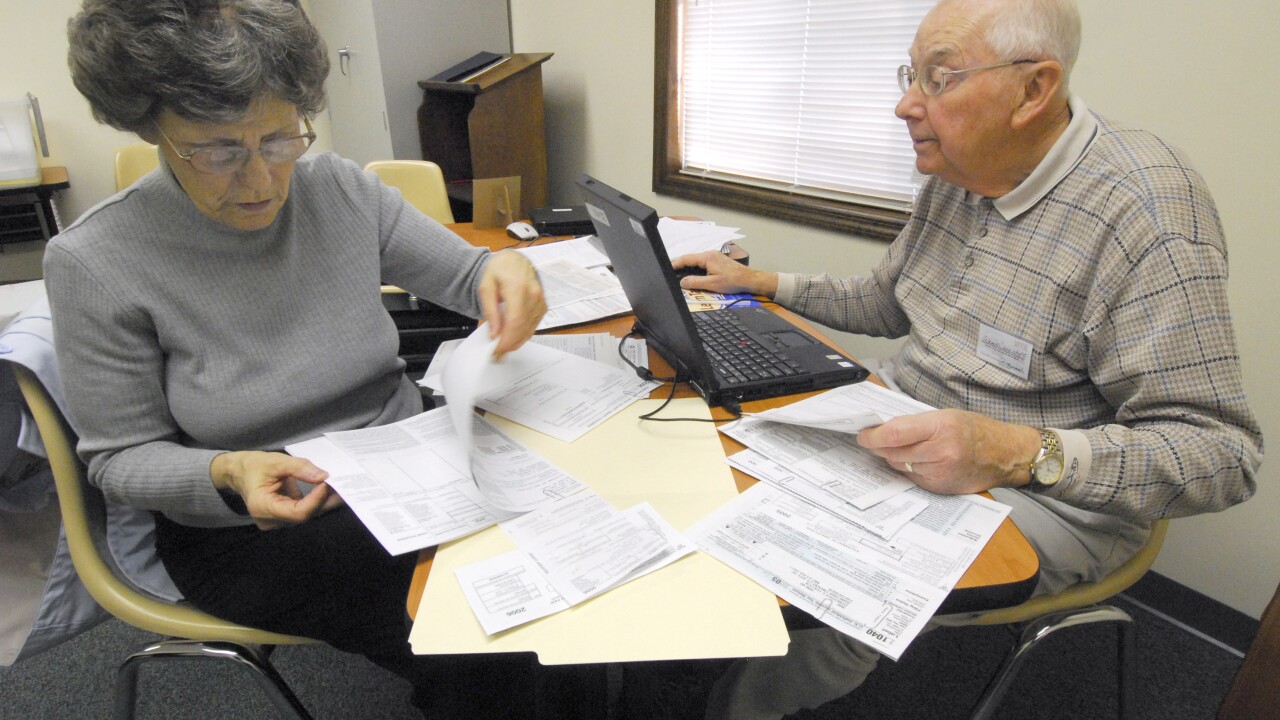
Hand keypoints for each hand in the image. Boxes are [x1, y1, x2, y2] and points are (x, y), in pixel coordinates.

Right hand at [211, 451, 343, 530]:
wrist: (240, 473)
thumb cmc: (254, 466)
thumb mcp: (275, 461)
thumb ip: (299, 468)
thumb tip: (323, 476)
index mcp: (262, 507)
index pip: (297, 512)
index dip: (316, 500)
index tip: (328, 482)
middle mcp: (270, 521)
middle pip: (304, 515)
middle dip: (324, 499)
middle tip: (344, 483)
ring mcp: (277, 522)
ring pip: (307, 515)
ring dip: (324, 501)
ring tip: (341, 485)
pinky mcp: (284, 518)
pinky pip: (304, 512)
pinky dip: (317, 501)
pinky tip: (330, 490)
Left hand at [478, 250, 546, 358]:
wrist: (514, 261)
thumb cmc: (498, 271)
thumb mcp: (486, 287)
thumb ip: (490, 311)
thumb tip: (495, 333)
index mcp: (518, 288)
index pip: (515, 321)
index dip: (506, 340)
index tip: (496, 351)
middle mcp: (534, 296)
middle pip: (523, 328)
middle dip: (509, 345)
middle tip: (495, 355)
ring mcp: (541, 302)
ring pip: (529, 330)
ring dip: (515, 342)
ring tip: (501, 348)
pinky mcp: (543, 307)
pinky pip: (533, 326)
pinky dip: (522, 335)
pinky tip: (511, 338)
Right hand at [671, 251, 778, 296]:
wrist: (748, 279)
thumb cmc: (732, 281)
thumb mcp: (711, 284)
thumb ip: (695, 282)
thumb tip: (682, 282)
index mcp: (707, 257)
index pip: (686, 258)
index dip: (675, 263)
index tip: (666, 268)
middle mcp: (709, 254)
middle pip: (690, 258)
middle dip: (680, 265)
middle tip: (671, 272)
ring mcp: (714, 256)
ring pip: (696, 261)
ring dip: (688, 267)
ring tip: (679, 274)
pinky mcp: (717, 261)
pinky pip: (702, 263)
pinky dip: (696, 268)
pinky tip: (693, 274)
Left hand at [856, 409, 1040, 494]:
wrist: (1006, 454)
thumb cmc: (976, 430)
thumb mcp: (946, 415)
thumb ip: (915, 423)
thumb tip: (883, 430)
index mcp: (941, 427)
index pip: (894, 433)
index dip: (873, 436)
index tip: (863, 435)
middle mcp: (941, 451)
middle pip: (893, 452)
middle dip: (879, 447)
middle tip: (872, 441)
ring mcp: (942, 472)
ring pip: (901, 466)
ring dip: (894, 458)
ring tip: (897, 449)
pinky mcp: (942, 487)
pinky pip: (913, 478)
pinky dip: (909, 470)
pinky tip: (918, 461)